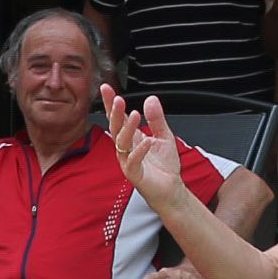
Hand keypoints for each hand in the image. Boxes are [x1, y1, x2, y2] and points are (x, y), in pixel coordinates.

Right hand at [102, 86, 193, 202]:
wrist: (170, 190)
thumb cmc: (164, 167)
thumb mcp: (164, 136)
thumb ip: (156, 119)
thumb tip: (151, 100)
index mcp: (132, 137)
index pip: (118, 117)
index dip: (111, 103)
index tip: (106, 88)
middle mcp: (126, 148)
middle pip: (115, 127)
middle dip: (115, 113)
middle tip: (118, 99)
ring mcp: (128, 161)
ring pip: (122, 143)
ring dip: (127, 128)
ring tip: (134, 115)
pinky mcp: (134, 174)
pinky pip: (133, 161)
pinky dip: (140, 150)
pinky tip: (147, 141)